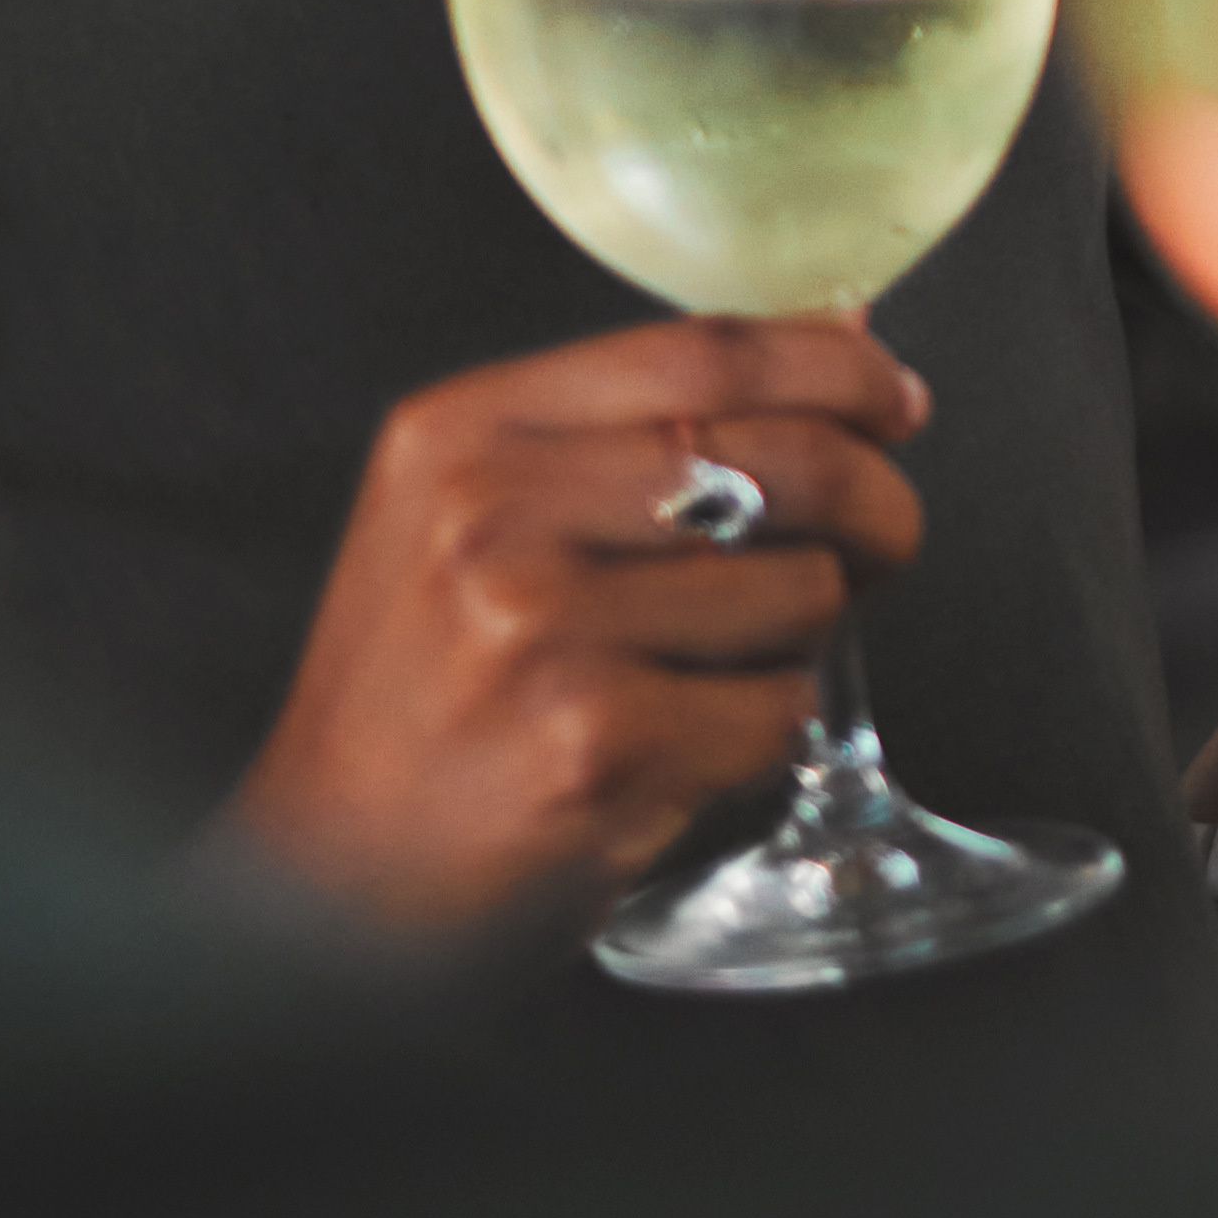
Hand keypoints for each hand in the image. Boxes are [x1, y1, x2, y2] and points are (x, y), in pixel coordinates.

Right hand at [214, 311, 924, 934]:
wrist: (322, 889)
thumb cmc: (419, 705)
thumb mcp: (473, 522)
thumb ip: (641, 427)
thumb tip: (837, 328)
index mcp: (464, 435)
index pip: (707, 352)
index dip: (837, 366)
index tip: (895, 398)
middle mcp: (492, 515)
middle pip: (787, 456)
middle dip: (877, 503)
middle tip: (882, 544)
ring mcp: (541, 630)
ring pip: (800, 589)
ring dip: (802, 635)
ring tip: (716, 670)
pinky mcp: (594, 742)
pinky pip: (775, 710)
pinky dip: (761, 733)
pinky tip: (680, 748)